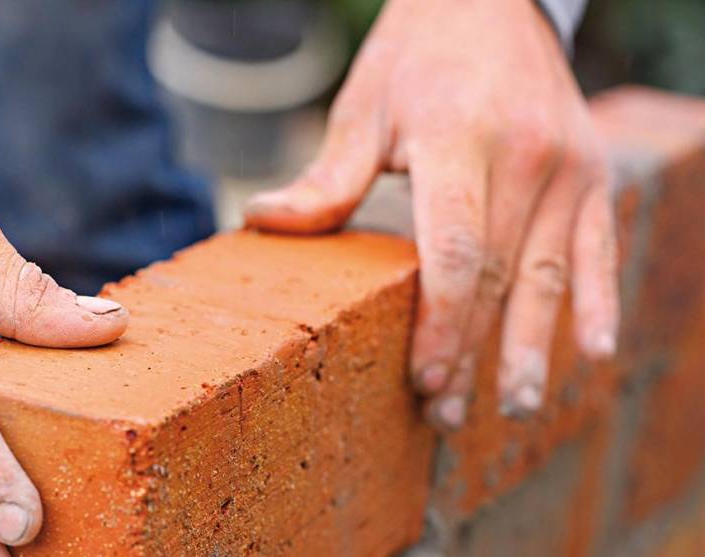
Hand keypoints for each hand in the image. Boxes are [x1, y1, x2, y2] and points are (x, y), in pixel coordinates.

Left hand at [245, 0, 617, 429]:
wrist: (489, 2)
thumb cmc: (415, 59)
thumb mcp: (363, 108)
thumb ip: (327, 179)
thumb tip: (257, 220)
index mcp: (459, 140)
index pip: (455, 254)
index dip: (441, 326)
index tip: (423, 379)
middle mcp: (525, 155)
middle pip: (499, 277)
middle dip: (472, 352)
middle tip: (446, 414)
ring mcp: (568, 165)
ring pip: (551, 275)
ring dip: (530, 348)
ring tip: (513, 407)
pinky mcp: (593, 172)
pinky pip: (600, 249)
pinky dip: (597, 303)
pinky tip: (592, 354)